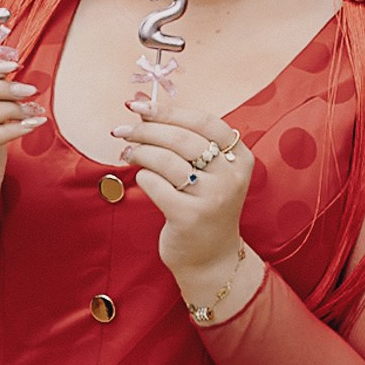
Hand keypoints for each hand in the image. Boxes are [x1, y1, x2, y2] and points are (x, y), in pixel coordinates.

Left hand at [111, 104, 262, 313]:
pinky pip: (154, 183)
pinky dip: (142, 176)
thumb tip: (145, 108)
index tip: (141, 106)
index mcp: (239, 158)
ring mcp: (212, 198)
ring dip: (139, 151)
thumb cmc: (204, 206)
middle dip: (146, 129)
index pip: (204, 121)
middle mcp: (230, 176)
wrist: (211, 258)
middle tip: (124, 129)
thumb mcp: (211, 173)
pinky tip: (140, 177)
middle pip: (181, 138)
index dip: (169, 110)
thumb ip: (188, 141)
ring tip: (127, 152)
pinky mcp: (188, 217)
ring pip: (165, 159)